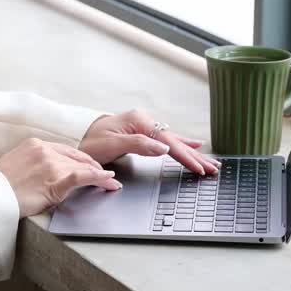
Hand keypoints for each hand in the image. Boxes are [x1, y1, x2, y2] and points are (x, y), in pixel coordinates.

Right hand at [0, 138, 121, 217]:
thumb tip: (42, 169)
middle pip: (76, 158)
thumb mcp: (14, 162)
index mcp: (34, 144)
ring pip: (82, 168)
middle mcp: (44, 151)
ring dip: (100, 176)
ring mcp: (51, 166)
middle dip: (94, 167)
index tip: (90, 165)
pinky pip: (81, 177)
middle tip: (106, 176)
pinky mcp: (55, 182)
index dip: (81, 158)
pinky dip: (98, 178)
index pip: (65, 150)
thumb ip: (31, 161)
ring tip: (111, 183)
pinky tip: (108, 180)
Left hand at [78, 110, 220, 175]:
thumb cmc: (89, 140)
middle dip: (195, 156)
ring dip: (192, 152)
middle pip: (175, 141)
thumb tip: (163, 148)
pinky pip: (167, 140)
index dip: (185, 157)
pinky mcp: (142, 132)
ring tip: (210, 161)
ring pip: (174, 141)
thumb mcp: (111, 144)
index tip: (198, 168)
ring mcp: (144, 126)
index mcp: (139, 121)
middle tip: (214, 169)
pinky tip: (193, 144)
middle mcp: (144, 121)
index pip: (168, 142)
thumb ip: (138, 144)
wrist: (76, 134)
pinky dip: (181, 145)